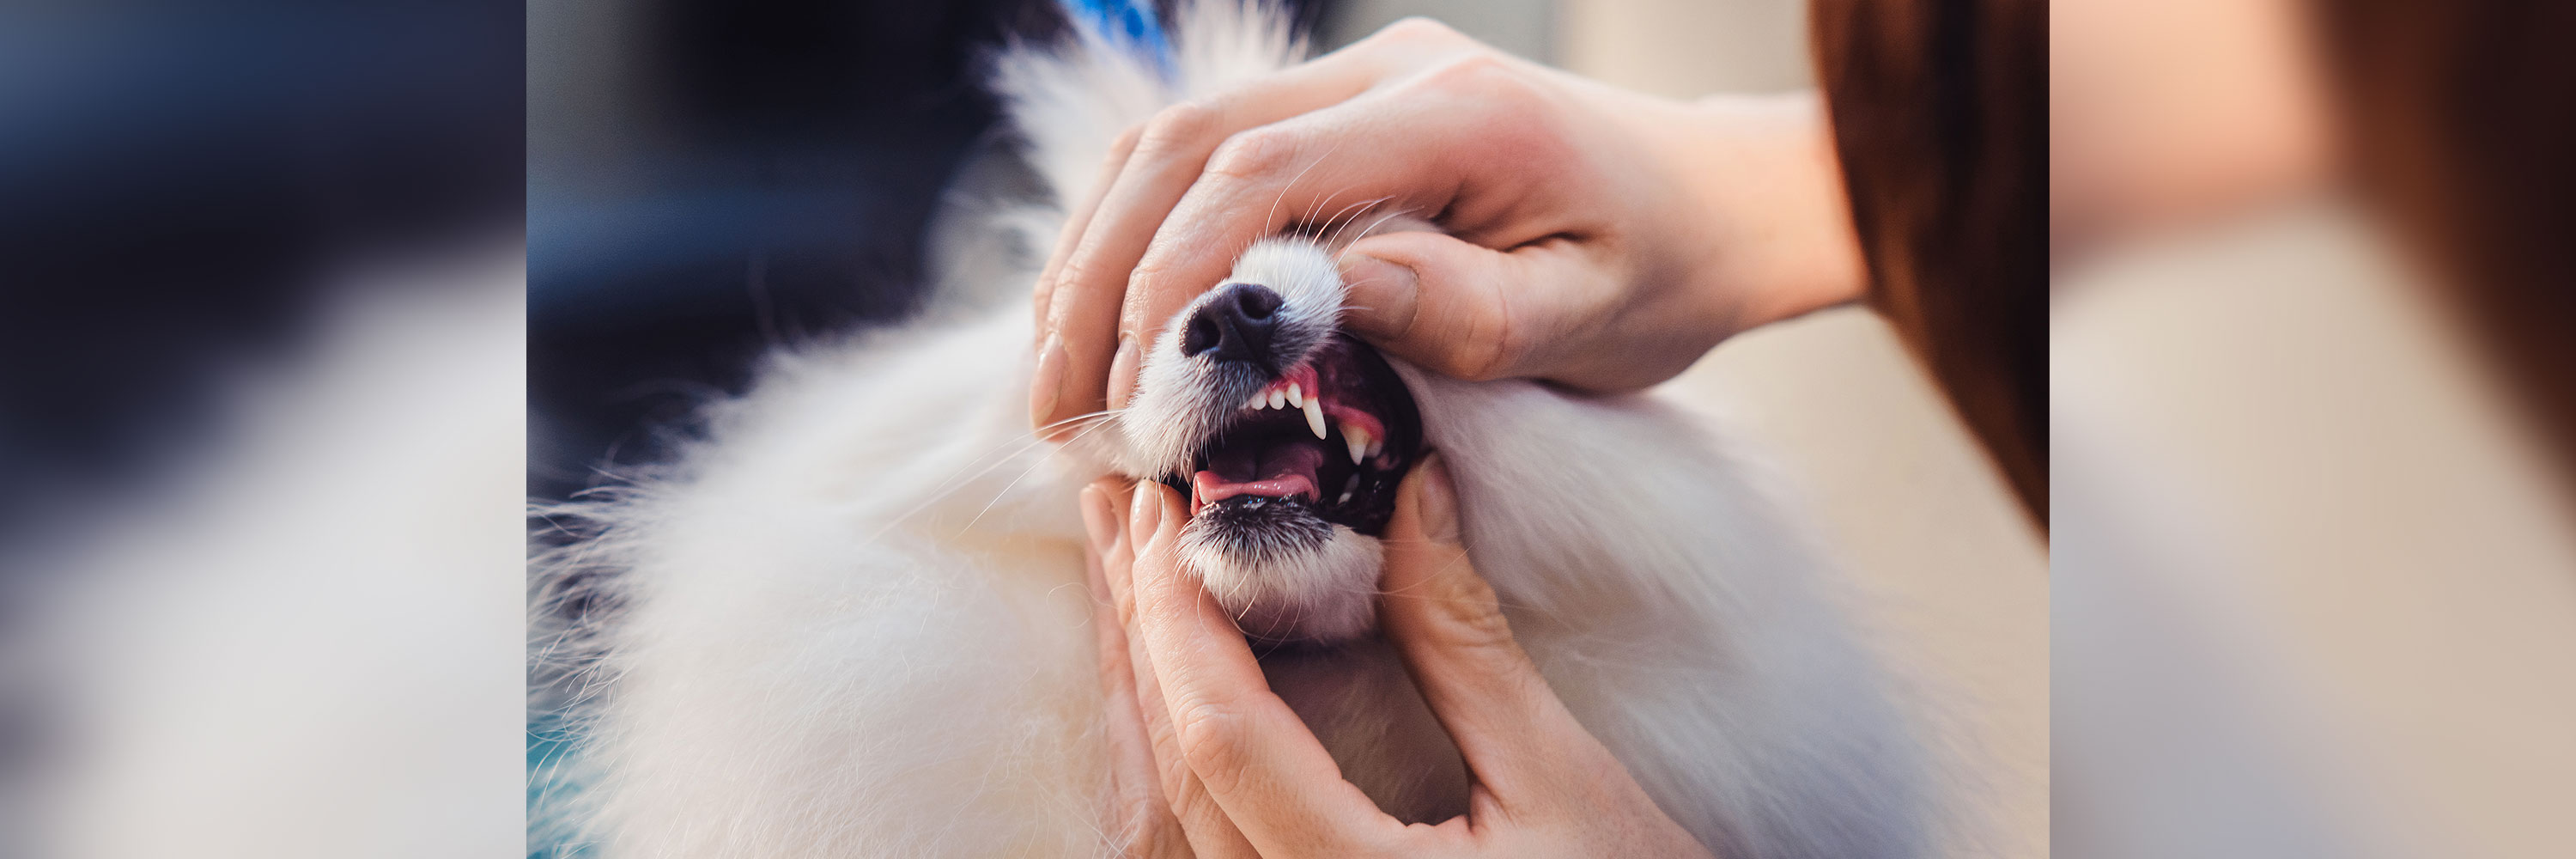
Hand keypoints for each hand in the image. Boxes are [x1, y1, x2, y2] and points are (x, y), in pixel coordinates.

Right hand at [1032, 17, 1863, 435]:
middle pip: (1185, 143)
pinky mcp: (1338, 109)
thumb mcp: (1580, 320)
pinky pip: (1204, 155)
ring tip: (1058, 382)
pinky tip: (1108, 325)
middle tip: (1057, 411)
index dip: (1171, 280)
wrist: (1710, 203)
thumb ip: (1453, 306)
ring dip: (1097, 255)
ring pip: (1172, 140)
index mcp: (1455, 113)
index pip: (1263, 174)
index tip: (1135, 394)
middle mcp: (1390, 69)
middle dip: (1100, 277)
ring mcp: (1356, 77)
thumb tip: (1307, 296)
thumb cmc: (1657, 274)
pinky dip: (1136, 236)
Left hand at [1076, 457, 1719, 857]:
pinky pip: (1215, 852)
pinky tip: (1185, 690)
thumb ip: (1466, 643)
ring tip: (1137, 578)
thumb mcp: (1564, 783)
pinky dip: (1187, 759)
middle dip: (1147, 635)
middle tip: (1137, 516)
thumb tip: (1412, 488)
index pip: (1223, 739)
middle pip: (1180, 776)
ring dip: (1151, 691)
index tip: (1170, 510)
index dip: (1182, 615)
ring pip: (1179, 822)